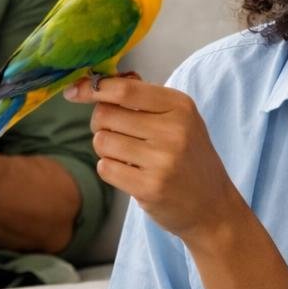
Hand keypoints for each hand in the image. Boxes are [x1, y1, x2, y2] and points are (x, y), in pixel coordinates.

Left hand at [64, 76, 247, 247]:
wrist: (213, 207)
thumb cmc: (188, 156)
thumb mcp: (178, 119)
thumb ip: (140, 97)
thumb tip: (94, 81)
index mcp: (180, 106)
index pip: (124, 90)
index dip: (92, 89)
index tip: (74, 91)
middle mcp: (174, 130)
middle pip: (105, 114)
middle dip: (101, 123)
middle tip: (119, 134)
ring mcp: (163, 160)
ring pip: (101, 141)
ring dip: (106, 149)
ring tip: (129, 156)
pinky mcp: (150, 187)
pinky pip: (105, 167)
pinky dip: (110, 169)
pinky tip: (130, 173)